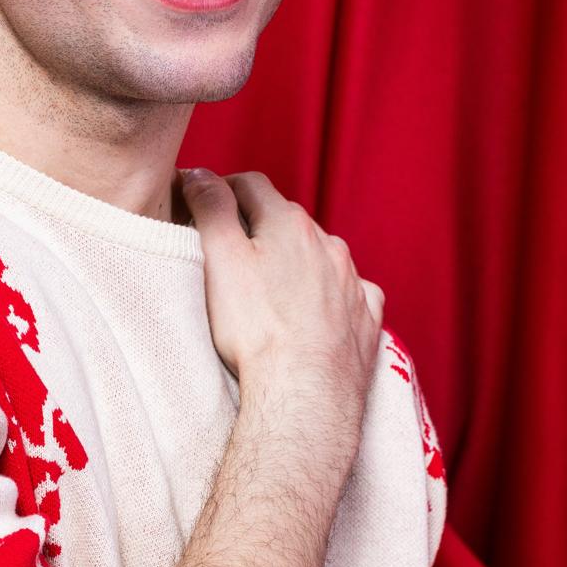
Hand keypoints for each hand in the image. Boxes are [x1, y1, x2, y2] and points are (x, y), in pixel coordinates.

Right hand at [178, 167, 383, 438]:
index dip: (222, 190)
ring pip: (322, 255)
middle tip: (230, 249)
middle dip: (260, 225)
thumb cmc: (256, 330)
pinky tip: (319, 311)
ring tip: (272, 288)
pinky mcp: (366, 319)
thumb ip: (211, 208)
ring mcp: (352, 282)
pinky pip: (353, 294)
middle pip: (288, 220)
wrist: (305, 393)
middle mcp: (328, 245)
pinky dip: (334, 295)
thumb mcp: (220, 259)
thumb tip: (200, 174)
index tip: (203, 205)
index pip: (250, 185)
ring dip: (299, 260)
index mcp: (289, 224)